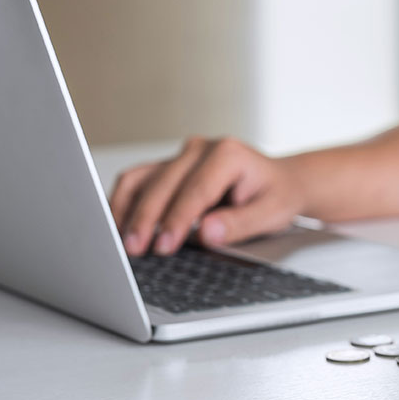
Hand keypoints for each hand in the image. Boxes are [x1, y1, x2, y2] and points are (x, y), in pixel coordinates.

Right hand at [109, 137, 306, 255]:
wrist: (279, 183)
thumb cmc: (277, 196)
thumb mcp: (272, 213)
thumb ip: (240, 224)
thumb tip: (207, 233)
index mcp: (228, 154)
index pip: (195, 190)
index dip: (177, 219)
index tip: (164, 245)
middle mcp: (200, 149)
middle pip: (164, 184)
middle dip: (148, 219)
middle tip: (136, 250)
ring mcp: (181, 156)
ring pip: (143, 180)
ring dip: (128, 211)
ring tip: (122, 242)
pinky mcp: (168, 167)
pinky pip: (137, 181)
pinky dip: (124, 203)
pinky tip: (119, 227)